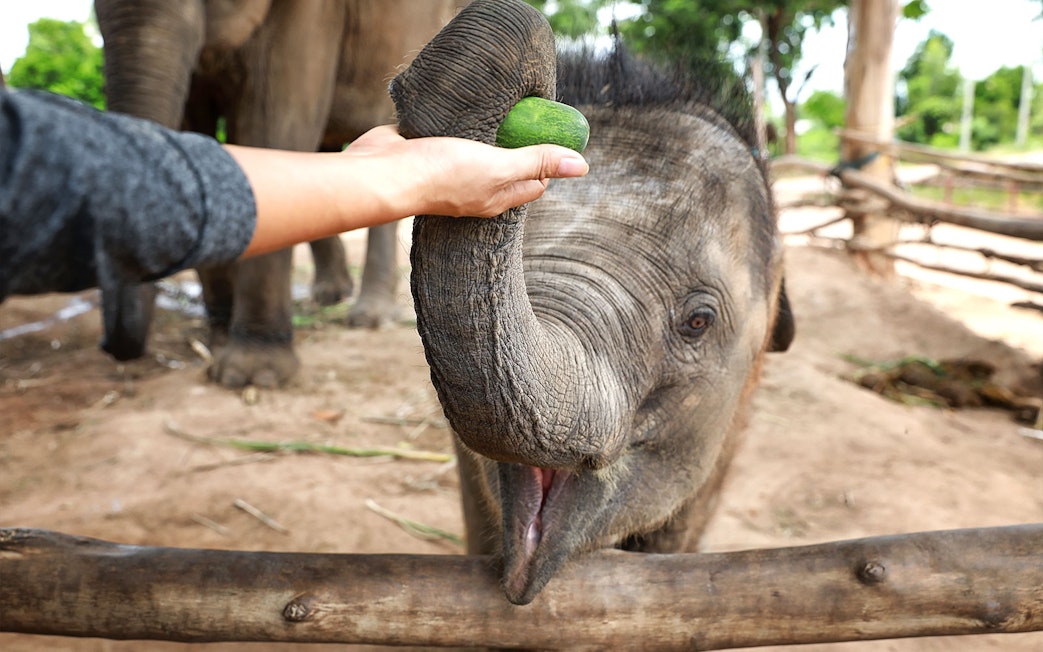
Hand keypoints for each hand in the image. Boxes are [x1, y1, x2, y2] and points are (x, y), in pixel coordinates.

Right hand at [349, 125, 588, 217]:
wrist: (384, 172)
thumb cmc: (441, 174)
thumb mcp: (499, 166)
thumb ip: (537, 162)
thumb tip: (582, 166)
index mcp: (496, 197)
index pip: (534, 183)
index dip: (547, 162)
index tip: (551, 134)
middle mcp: (475, 188)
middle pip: (509, 168)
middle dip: (522, 145)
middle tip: (530, 116)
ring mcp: (450, 171)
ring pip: (480, 152)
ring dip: (490, 134)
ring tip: (501, 110)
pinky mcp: (429, 151)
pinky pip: (452, 137)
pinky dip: (461, 124)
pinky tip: (465, 109)